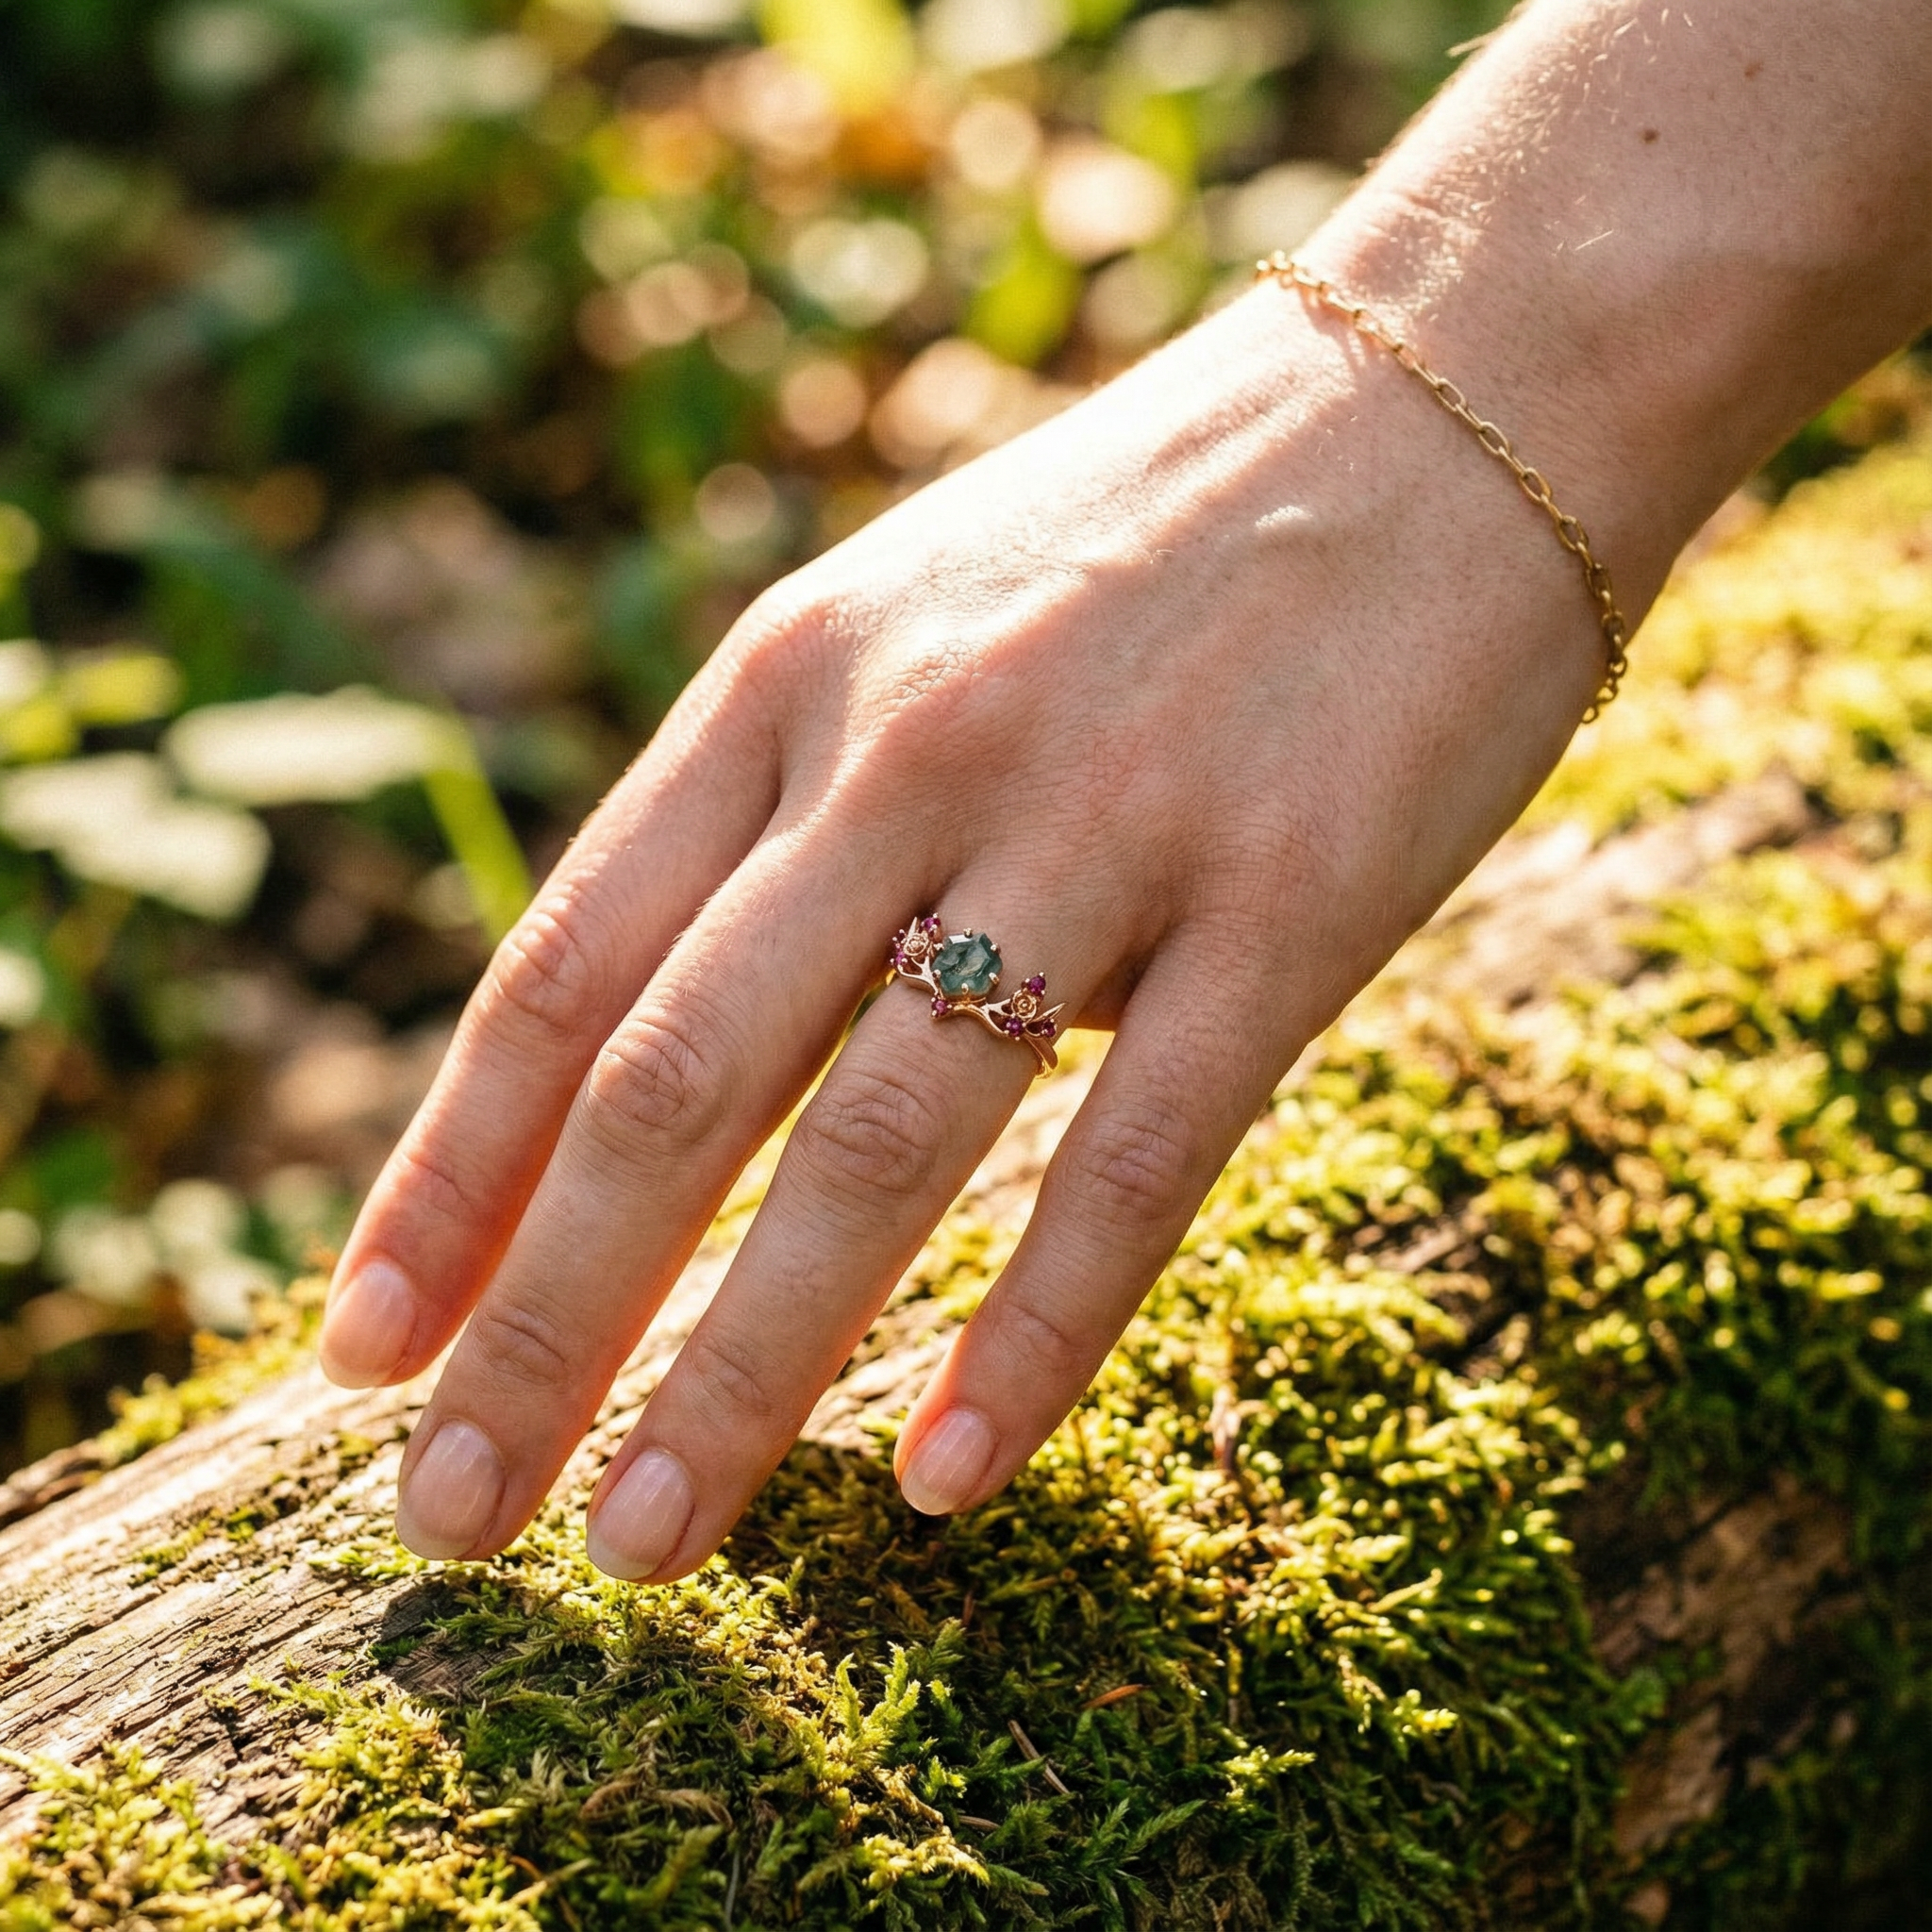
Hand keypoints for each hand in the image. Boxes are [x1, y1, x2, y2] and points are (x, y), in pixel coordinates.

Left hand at [318, 277, 1617, 1580]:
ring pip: (874, 1150)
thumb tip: (658, 1048)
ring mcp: (1099, 827)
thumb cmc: (1149, 541)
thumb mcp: (906, 626)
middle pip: (670, 1090)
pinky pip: (1136, 1157)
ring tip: (642, 1547)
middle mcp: (906, 754)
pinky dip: (1032, 1338)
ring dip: (736, 1373)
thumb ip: (780, 817)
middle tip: (442, 1515)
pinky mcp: (1288, 899)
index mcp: (785, 685)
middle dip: (539, 1325)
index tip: (359, 1350)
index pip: (559, 975)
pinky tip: (948, 1485)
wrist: (1443, 397)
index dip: (444, 1179)